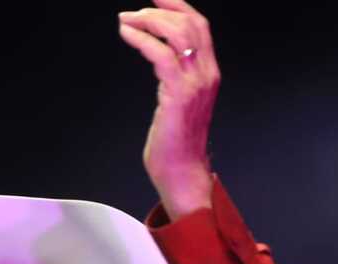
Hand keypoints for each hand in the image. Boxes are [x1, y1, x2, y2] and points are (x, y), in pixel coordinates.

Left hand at [118, 0, 219, 219]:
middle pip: (189, 24)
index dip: (179, 7)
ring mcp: (195, 83)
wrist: (182, 172)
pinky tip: (127, 35)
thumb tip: (160, 63)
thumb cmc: (176, 146)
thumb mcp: (180, 105)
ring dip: (148, 21)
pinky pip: (159, 55)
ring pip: (176, 33)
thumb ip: (176, 82)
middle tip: (134, 12)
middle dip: (160, 10)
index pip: (200, 27)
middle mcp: (206, 74)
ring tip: (128, 21)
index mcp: (209, 74)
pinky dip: (141, 40)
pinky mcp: (177, 94)